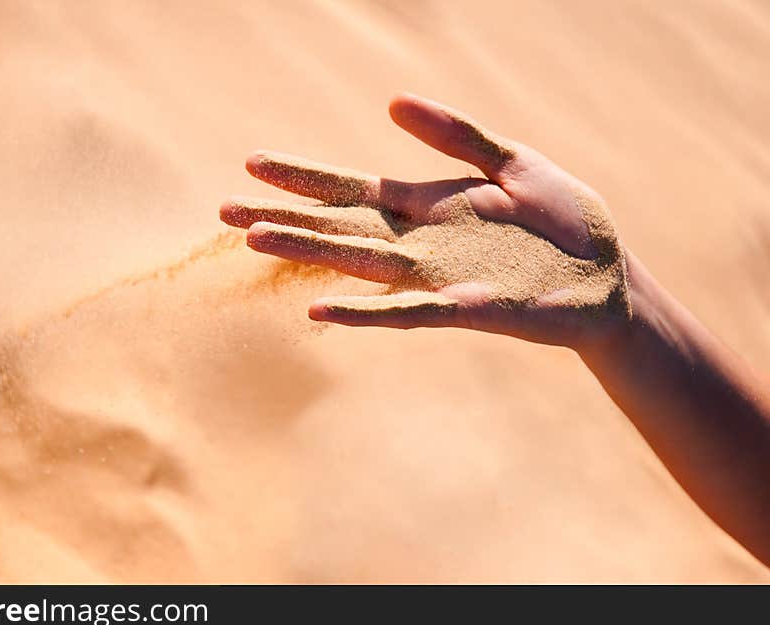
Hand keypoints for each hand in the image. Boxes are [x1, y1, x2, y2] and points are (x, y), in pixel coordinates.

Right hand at [220, 93, 629, 348]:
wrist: (609, 277)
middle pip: (337, 226)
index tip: (253, 162)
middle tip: (222, 210)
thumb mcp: (511, 160)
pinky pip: (403, 312)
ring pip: (357, 263)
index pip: (352, 188)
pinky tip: (318, 310)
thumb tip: (390, 104)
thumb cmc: (564, 220)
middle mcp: (420, 242)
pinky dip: (361, 312)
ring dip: (306, 253)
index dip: (304, 176)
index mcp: (427, 204)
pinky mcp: (463, 309)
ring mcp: (437, 277)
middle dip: (282, 216)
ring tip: (252, 241)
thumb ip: (454, 134)